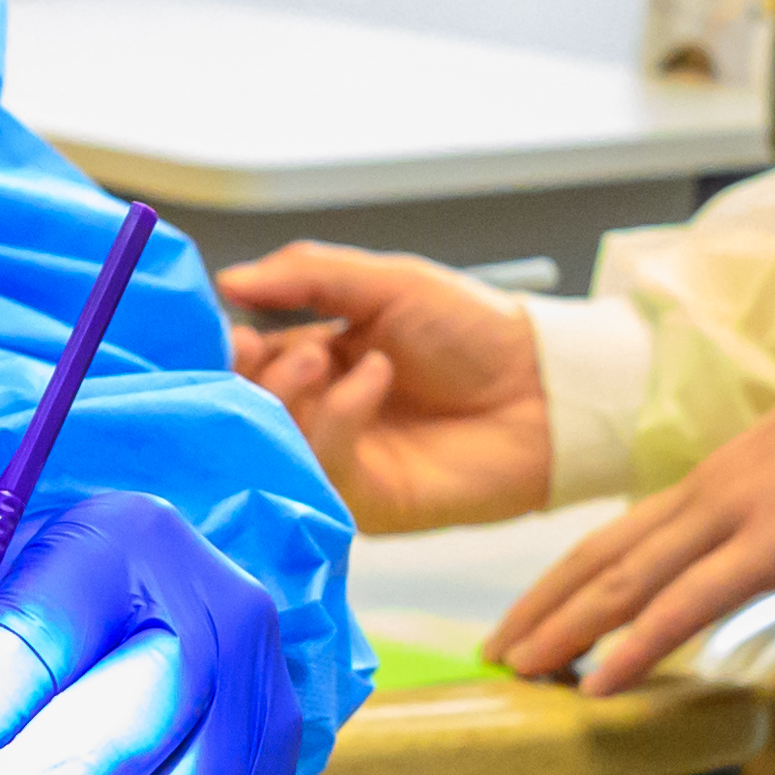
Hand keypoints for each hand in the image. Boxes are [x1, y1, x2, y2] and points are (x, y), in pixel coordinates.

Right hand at [220, 244, 558, 529]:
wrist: (547, 385)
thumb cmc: (477, 330)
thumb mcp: (388, 283)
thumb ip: (308, 275)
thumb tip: (227, 280)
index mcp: (322, 359)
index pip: (249, 362)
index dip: (230, 348)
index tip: (227, 328)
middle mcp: (325, 412)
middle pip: (250, 407)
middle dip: (246, 375)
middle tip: (258, 345)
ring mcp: (345, 459)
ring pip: (276, 441)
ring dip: (285, 393)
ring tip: (322, 356)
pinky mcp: (369, 499)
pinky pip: (324, 466)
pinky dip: (337, 416)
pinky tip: (374, 380)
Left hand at [500, 313, 774, 686]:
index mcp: (717, 483)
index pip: (617, 538)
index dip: (564, 581)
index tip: (529, 618)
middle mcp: (707, 496)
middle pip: (598, 559)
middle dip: (539, 610)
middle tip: (492, 655)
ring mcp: (733, 516)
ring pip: (623, 582)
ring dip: (562, 631)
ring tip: (516, 673)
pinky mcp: (771, 541)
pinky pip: (686, 605)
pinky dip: (633, 647)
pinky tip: (598, 681)